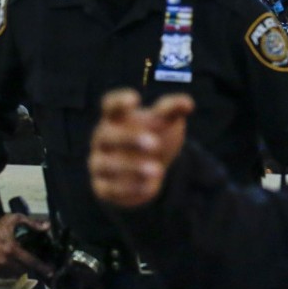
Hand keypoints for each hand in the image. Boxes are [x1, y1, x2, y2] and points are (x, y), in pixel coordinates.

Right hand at [0, 214, 53, 278]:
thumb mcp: (17, 219)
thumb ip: (33, 224)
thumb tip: (48, 226)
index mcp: (11, 249)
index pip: (31, 262)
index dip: (42, 268)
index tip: (51, 272)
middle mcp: (3, 260)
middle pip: (24, 271)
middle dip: (34, 271)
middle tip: (43, 269)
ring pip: (14, 275)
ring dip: (23, 273)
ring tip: (31, 268)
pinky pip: (4, 275)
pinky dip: (12, 274)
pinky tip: (18, 269)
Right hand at [89, 88, 194, 207]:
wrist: (151, 168)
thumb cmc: (155, 135)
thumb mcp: (165, 121)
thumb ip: (173, 110)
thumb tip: (188, 104)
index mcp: (115, 118)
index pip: (110, 105)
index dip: (118, 101)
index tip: (135, 99)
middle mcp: (102, 139)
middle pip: (106, 135)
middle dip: (129, 139)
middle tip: (155, 143)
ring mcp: (99, 163)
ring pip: (107, 165)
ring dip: (132, 167)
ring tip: (158, 169)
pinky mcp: (102, 187)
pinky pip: (110, 189)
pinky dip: (130, 188)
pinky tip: (150, 186)